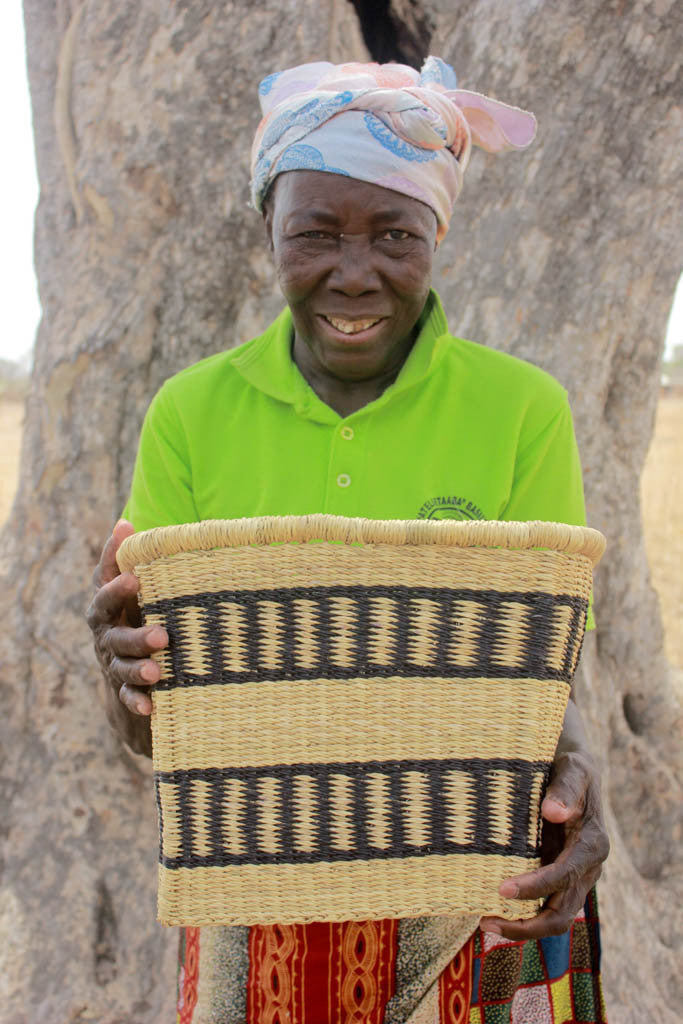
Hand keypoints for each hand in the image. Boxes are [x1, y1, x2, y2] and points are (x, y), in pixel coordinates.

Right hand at [86, 519, 167, 753]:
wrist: (133, 658)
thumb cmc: (138, 609)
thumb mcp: (134, 586)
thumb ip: (127, 559)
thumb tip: (124, 522)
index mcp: (108, 606)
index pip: (106, 594)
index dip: (117, 586)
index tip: (135, 577)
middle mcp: (108, 635)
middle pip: (116, 636)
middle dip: (136, 636)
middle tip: (162, 635)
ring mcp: (114, 663)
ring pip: (122, 666)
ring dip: (138, 668)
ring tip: (158, 670)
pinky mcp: (125, 688)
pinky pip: (128, 696)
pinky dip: (137, 701)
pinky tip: (150, 705)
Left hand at [480, 702, 609, 939]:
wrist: (574, 772)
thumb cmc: (570, 767)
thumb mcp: (571, 768)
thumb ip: (565, 789)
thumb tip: (553, 812)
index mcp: (593, 844)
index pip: (565, 876)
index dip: (536, 886)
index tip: (502, 889)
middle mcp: (587, 867)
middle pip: (563, 912)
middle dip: (528, 925)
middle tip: (487, 922)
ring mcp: (574, 876)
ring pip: (555, 917)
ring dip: (523, 927)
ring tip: (485, 924)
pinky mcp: (559, 877)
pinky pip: (544, 905)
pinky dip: (521, 914)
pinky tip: (491, 911)